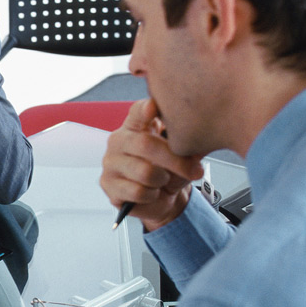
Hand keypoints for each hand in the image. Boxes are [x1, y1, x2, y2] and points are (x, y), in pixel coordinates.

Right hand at [100, 98, 204, 230]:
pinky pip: (138, 192)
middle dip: (176, 161)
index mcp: (137, 125)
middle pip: (146, 144)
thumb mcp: (183, 157)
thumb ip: (188, 149)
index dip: (144, 109)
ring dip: (163, 180)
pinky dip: (152, 195)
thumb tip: (198, 150)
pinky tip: (151, 192)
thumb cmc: (168, 171)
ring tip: (163, 181)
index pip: (137, 112)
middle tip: (195, 171)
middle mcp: (119, 140)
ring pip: (145, 172)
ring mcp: (110, 162)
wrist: (157, 200)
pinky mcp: (107, 184)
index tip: (153, 106)